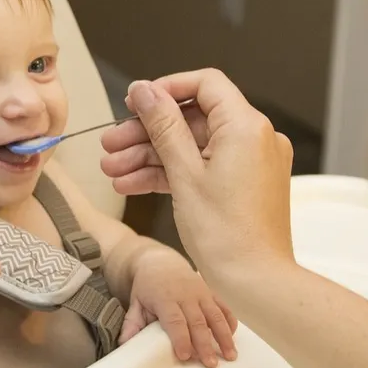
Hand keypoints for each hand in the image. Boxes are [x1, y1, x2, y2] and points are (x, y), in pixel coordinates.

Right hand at [99, 70, 295, 277]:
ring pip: (192, 146)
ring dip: (150, 156)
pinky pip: (202, 167)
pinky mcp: (243, 185)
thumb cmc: (227, 235)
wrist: (255, 282)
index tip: (135, 102)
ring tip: (114, 171)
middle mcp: (255, 139)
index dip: (166, 89)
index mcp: (246, 127)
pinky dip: (171, 173)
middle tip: (112, 144)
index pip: (205, 84)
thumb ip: (163, 125)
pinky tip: (134, 184)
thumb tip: (145, 91)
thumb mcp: (184, 173)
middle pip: (192, 119)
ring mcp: (250, 163)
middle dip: (147, 132)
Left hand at [120, 247, 237, 367]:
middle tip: (210, 364)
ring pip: (215, 315)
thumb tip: (124, 345)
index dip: (181, 338)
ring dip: (224, 336)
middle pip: (197, 321)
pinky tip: (232, 338)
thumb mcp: (135, 302)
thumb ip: (131, 323)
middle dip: (205, 343)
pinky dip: (229, 322)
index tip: (185, 356)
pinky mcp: (210, 292)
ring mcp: (200, 292)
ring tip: (230, 356)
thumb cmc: (147, 286)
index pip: (174, 320)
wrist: (160, 261)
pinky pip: (223, 307)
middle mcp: (185, 295)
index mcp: (165, 298)